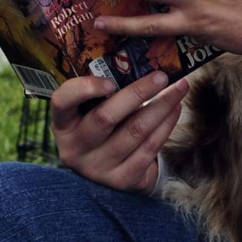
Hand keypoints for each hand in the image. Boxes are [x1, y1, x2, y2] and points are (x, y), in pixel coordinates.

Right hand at [51, 71, 188, 191]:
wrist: (108, 170)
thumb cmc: (102, 127)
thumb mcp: (92, 111)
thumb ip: (106, 91)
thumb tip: (141, 61)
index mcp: (64, 124)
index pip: (62, 102)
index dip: (84, 89)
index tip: (110, 81)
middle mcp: (75, 148)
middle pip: (106, 116)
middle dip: (138, 92)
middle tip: (162, 76)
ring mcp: (98, 168)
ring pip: (135, 132)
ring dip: (162, 106)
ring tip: (179, 87)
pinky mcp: (122, 180)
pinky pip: (149, 149)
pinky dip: (166, 125)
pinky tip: (175, 109)